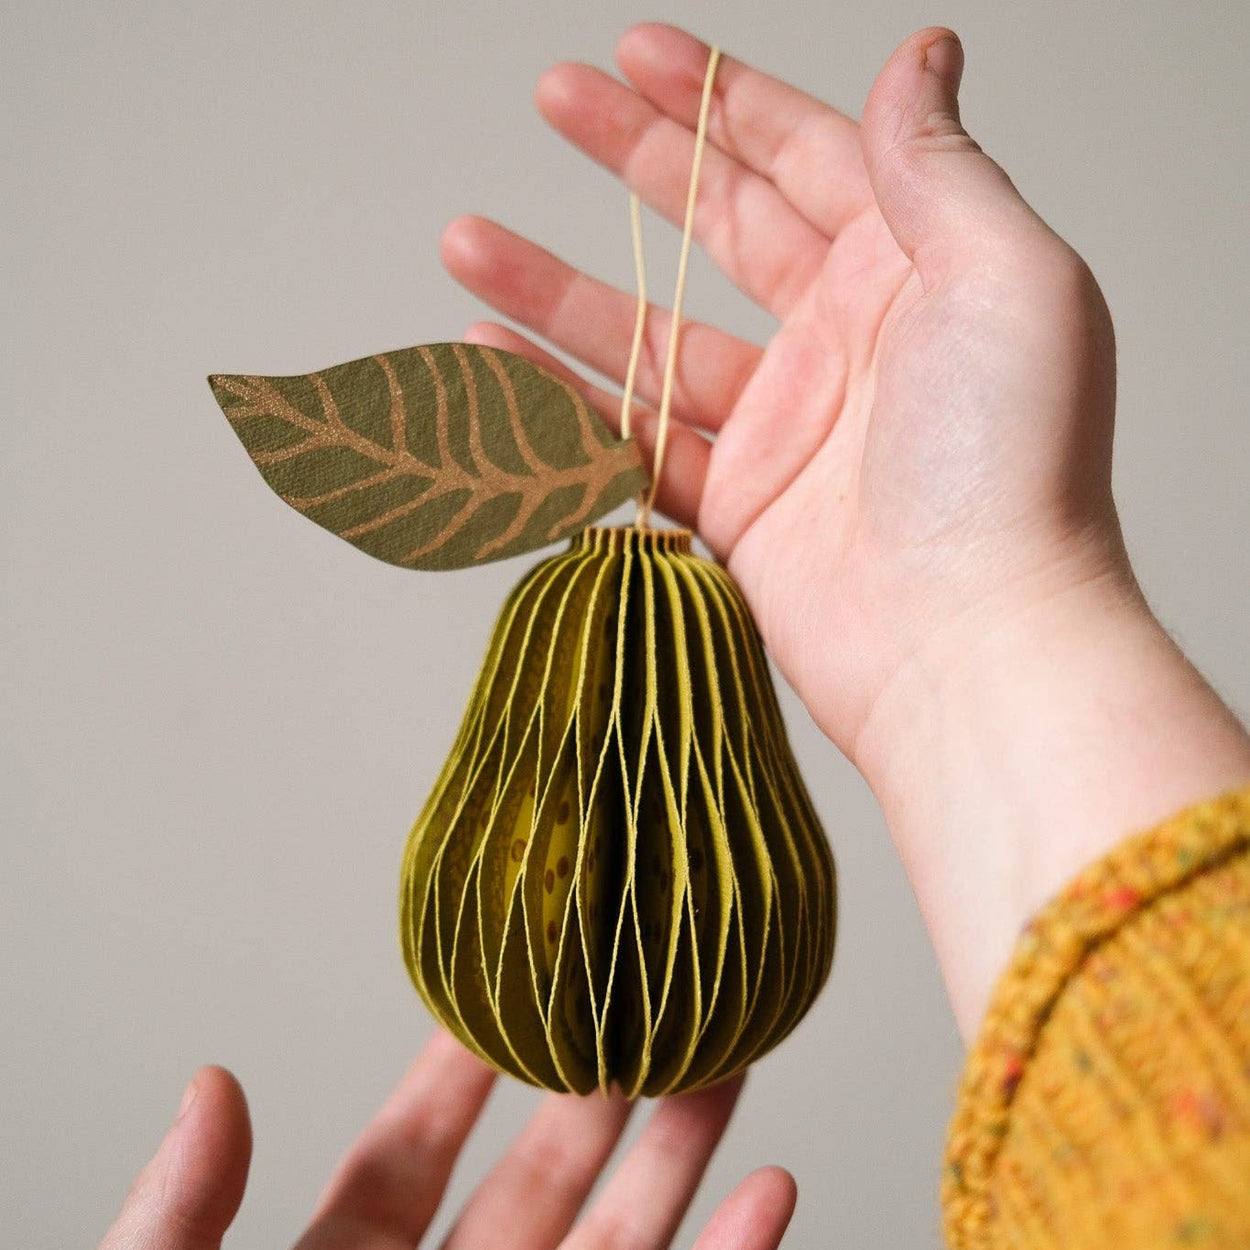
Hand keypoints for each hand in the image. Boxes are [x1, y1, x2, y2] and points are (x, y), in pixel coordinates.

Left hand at [98, 1033, 794, 1249]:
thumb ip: (181, 1217)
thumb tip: (211, 1085)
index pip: (412, 1150)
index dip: (465, 1062)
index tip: (514, 975)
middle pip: (536, 1180)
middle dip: (597, 1086)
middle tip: (648, 999)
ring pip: (616, 1244)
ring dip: (679, 1158)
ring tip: (727, 1066)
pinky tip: (765, 1199)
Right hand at [440, 23, 1249, 1032]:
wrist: (970, 645)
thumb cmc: (1011, 468)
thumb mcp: (1003, 275)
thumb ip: (939, 166)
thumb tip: (925, 57)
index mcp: (912, 274)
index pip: (805, 158)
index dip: (720, 100)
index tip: (636, 55)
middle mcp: (844, 345)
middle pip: (719, 228)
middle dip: (635, 160)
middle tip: (554, 102)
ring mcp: (783, 431)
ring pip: (647, 341)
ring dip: (556, 291)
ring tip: (467, 246)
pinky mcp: (734, 511)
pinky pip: (625, 444)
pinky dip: (554, 408)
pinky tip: (490, 367)